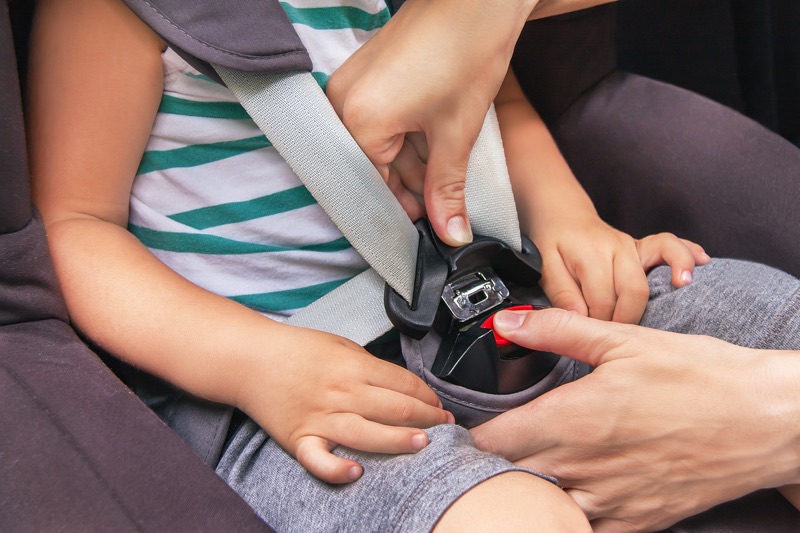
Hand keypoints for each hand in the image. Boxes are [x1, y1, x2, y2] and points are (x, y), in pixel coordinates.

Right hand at [236, 326, 452, 483]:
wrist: (251, 359)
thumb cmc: (296, 350)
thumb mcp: (340, 345)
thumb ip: (369, 365)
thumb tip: (400, 385)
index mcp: (353, 366)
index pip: (403, 383)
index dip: (428, 395)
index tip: (440, 405)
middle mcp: (341, 392)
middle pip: (394, 408)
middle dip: (427, 418)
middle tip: (446, 427)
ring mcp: (320, 417)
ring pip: (368, 434)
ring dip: (398, 441)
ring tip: (423, 445)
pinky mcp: (300, 438)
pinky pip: (320, 460)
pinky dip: (336, 469)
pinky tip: (356, 473)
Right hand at [327, 0, 535, 245]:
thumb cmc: (466, 54)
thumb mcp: (456, 134)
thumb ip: (446, 190)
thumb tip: (451, 235)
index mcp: (358, 121)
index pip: (373, 186)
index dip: (405, 209)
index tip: (429, 223)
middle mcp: (341, 102)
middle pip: (371, 165)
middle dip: (410, 183)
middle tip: (444, 197)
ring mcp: (348, 83)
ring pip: (376, 143)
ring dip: (409, 158)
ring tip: (445, 154)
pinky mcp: (362, 72)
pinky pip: (376, 119)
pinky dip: (403, 132)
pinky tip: (432, 131)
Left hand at [471, 308, 799, 530]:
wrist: (765, 420)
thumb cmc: (699, 377)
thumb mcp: (624, 340)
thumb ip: (557, 330)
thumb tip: (507, 322)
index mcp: (572, 419)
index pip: (492, 441)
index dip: (466, 438)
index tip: (457, 430)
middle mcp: (583, 466)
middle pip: (507, 478)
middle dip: (488, 466)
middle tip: (482, 450)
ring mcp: (610, 501)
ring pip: (540, 507)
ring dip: (523, 492)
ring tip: (520, 473)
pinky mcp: (638, 521)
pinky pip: (584, 530)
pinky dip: (565, 517)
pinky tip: (565, 497)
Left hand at [533, 213, 709, 322]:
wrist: (564, 216)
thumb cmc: (554, 245)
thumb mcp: (547, 269)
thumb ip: (563, 296)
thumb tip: (579, 322)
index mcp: (590, 255)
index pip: (603, 299)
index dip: (599, 323)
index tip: (593, 338)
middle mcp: (617, 248)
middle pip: (634, 289)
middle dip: (628, 318)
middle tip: (619, 336)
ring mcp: (634, 246)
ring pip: (658, 268)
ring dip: (667, 286)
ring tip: (679, 293)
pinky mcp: (645, 247)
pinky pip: (672, 246)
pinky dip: (687, 254)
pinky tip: (702, 264)